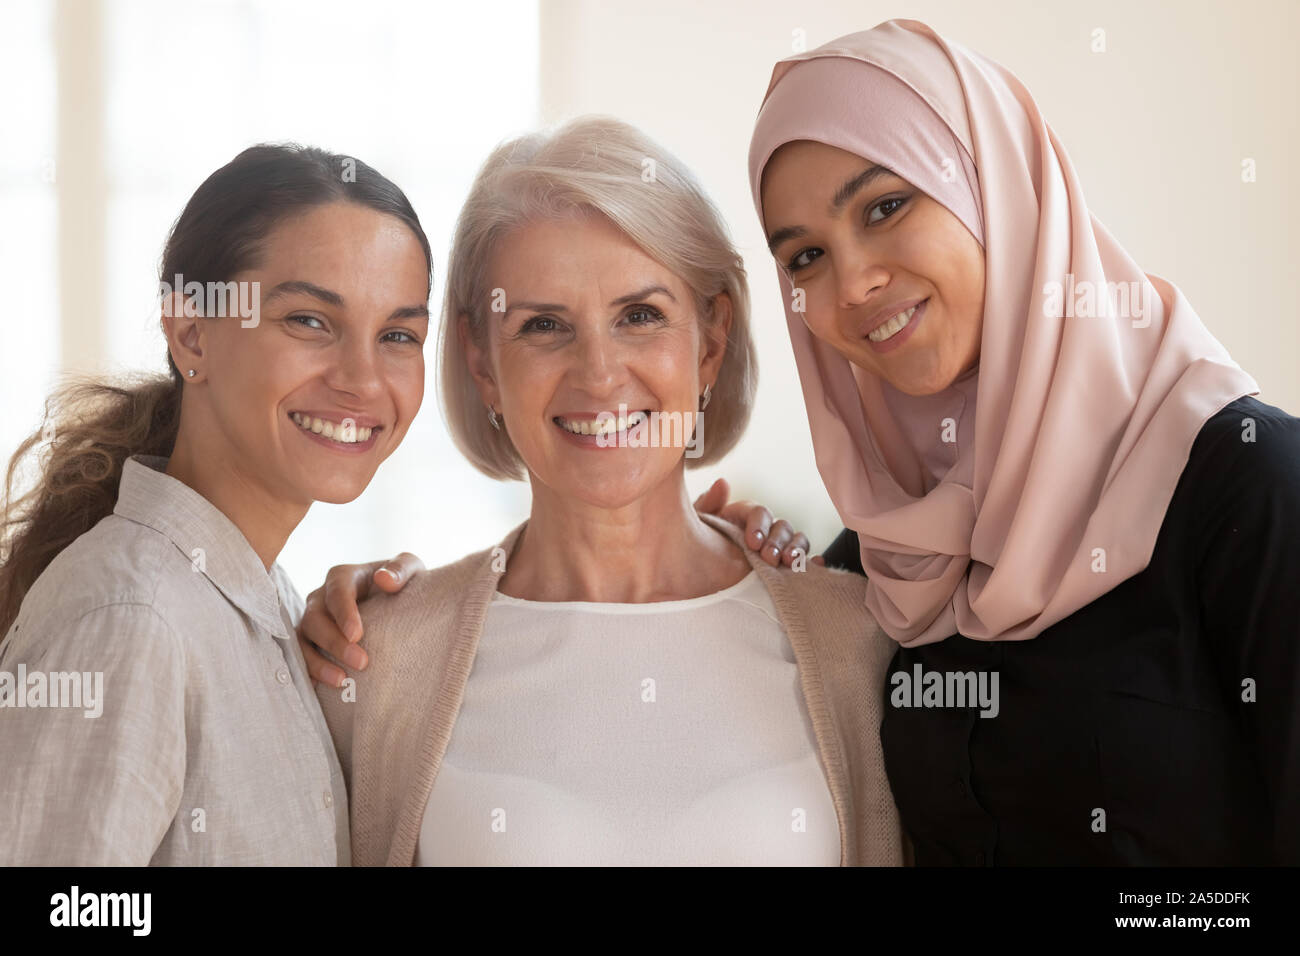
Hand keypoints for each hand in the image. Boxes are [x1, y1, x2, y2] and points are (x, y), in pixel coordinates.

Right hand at [297, 552, 425, 686]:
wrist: (395, 602)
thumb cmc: (400, 582)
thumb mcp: (409, 568)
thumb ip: (400, 568)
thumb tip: (385, 579)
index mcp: (343, 577)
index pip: (337, 591)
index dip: (343, 613)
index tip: (357, 635)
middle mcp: (321, 598)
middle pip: (315, 618)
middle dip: (334, 642)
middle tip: (361, 663)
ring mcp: (313, 621)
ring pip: (303, 640)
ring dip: (318, 662)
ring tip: (341, 681)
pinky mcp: (312, 643)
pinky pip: (301, 657)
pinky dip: (310, 672)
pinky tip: (324, 687)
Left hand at [693, 477, 819, 567]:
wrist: (702, 582)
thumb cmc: (698, 550)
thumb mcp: (697, 529)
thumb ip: (706, 507)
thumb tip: (722, 483)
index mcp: (745, 516)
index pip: (760, 513)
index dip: (759, 525)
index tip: (752, 542)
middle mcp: (766, 530)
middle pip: (782, 527)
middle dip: (778, 542)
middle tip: (769, 558)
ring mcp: (779, 548)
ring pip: (797, 541)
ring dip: (796, 550)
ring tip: (789, 563)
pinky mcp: (787, 568)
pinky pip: (806, 561)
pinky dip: (813, 561)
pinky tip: (816, 564)